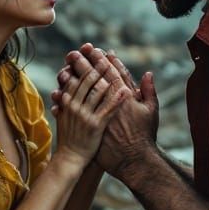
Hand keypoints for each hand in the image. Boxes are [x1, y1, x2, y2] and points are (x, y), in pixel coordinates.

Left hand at [61, 49, 159, 178]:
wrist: (133, 160)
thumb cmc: (144, 136)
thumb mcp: (150, 111)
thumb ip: (148, 91)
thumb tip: (148, 73)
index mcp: (125, 96)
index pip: (111, 72)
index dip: (102, 60)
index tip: (94, 49)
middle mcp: (108, 104)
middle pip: (93, 78)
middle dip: (83, 64)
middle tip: (74, 53)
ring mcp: (97, 115)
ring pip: (81, 92)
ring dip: (71, 79)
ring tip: (63, 69)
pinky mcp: (88, 126)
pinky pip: (74, 111)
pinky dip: (66, 101)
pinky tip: (58, 93)